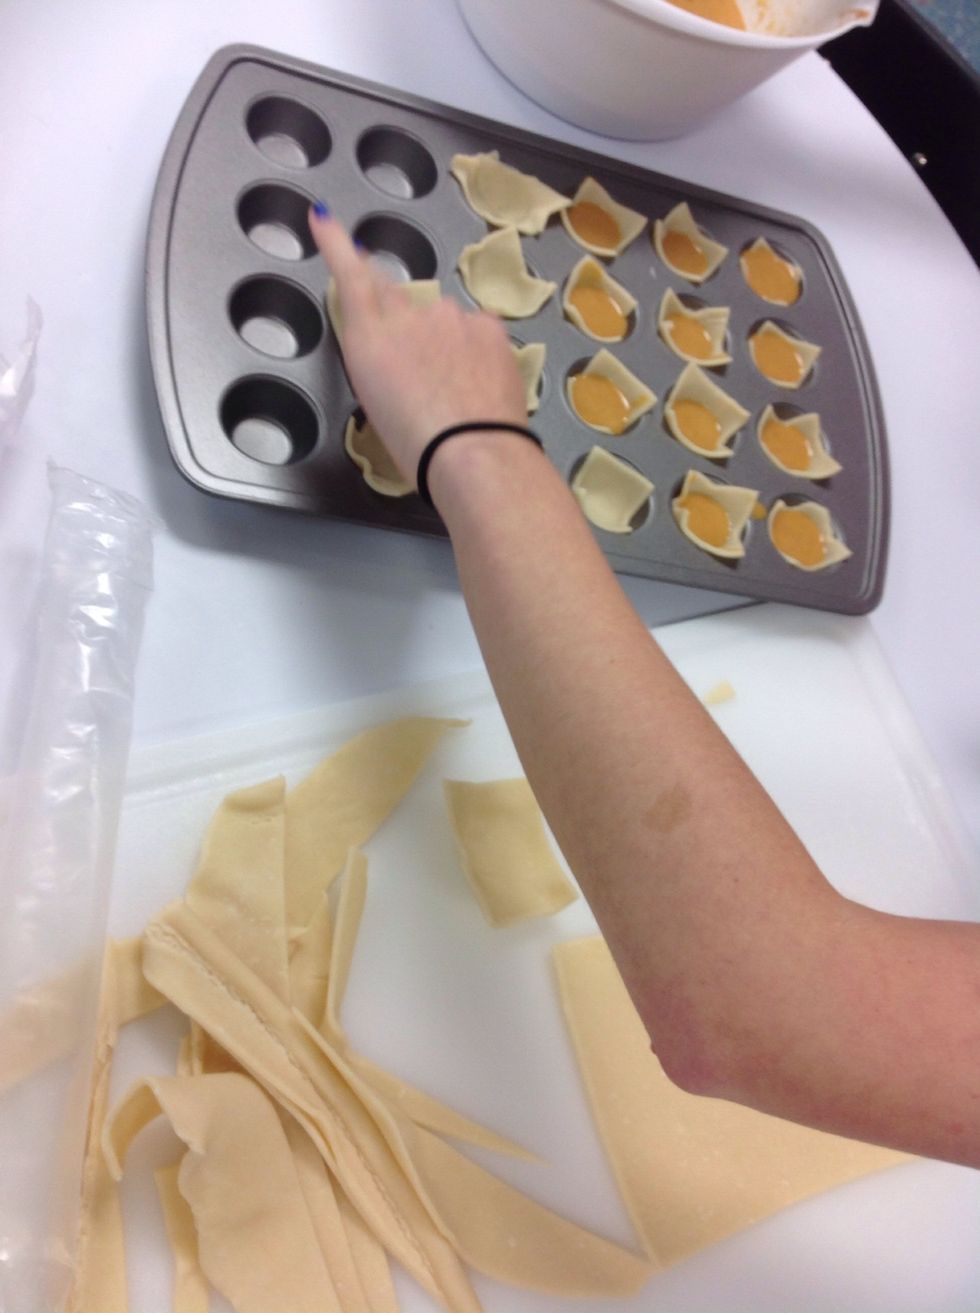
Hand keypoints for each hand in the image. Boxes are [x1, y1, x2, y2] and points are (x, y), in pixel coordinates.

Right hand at [309, 205, 527, 487]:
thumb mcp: (377, 402)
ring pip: (442, 319)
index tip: (324, 216)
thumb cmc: (414, 446)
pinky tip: (479, 382)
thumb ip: (380, 359)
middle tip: (415, 370)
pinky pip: (475, 329)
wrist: (474, 454)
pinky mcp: (488, 325)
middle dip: (401, 323)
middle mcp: (406, 314)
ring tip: (452, 389)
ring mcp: (450, 315)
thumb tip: (397, 350)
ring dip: (443, 342)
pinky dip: (475, 350)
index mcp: (368, 338)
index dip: (336, 244)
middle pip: (397, 300)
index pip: (350, 276)